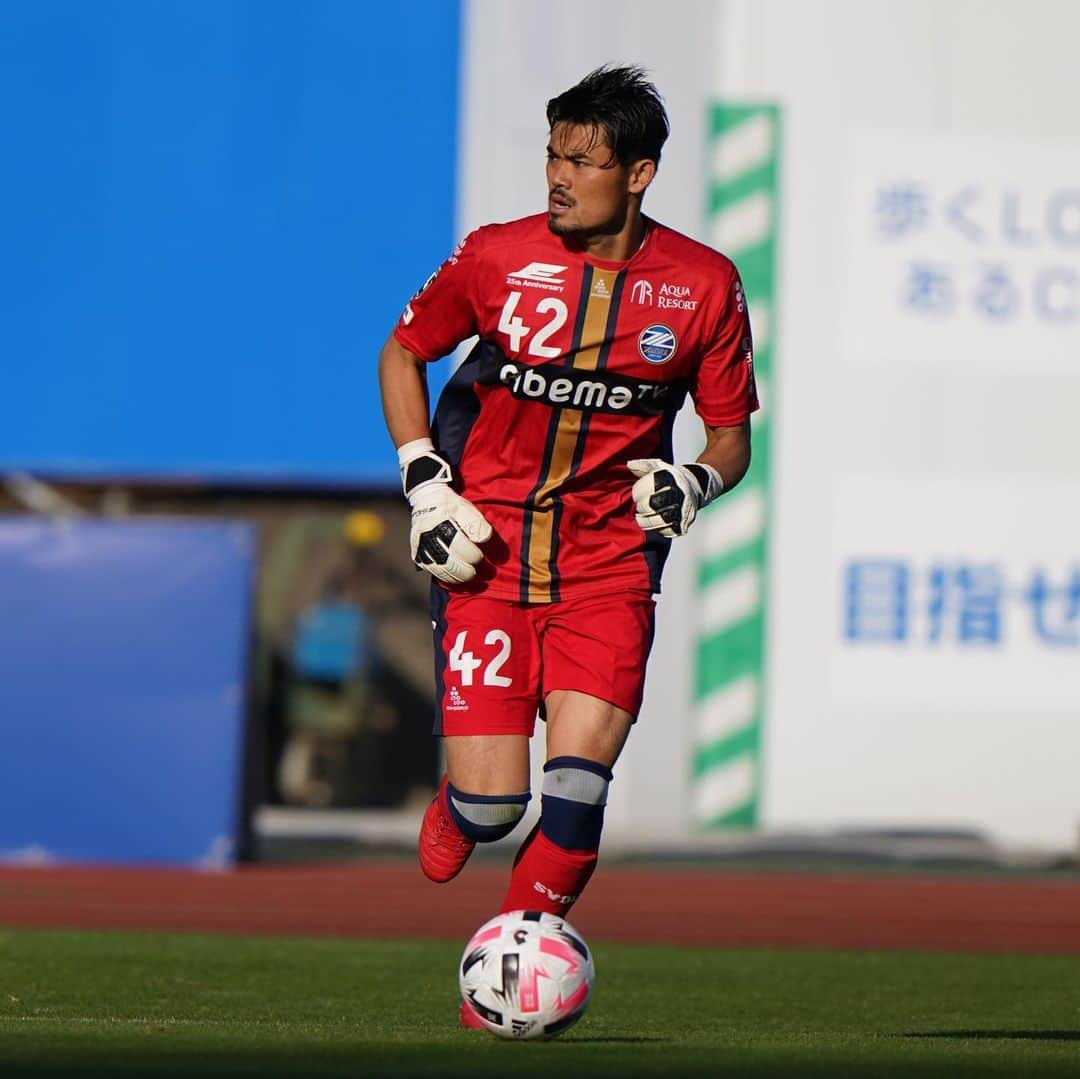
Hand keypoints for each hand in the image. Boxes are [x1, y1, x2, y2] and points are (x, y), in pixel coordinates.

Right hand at [400, 439, 491, 583]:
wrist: (426, 500)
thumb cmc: (452, 506)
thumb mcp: (468, 508)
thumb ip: (479, 527)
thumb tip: (491, 548)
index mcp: (444, 515)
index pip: (468, 537)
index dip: (483, 550)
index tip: (498, 558)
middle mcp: (429, 530)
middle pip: (454, 556)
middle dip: (474, 567)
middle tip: (488, 572)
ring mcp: (421, 543)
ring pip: (444, 567)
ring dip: (464, 576)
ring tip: (477, 578)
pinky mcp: (417, 554)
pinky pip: (435, 572)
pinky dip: (451, 578)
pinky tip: (462, 579)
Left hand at [627, 458, 722, 537]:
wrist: (695, 486)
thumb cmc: (671, 478)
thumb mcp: (659, 467)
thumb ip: (644, 465)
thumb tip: (629, 464)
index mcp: (672, 477)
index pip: (651, 485)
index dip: (639, 491)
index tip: (636, 494)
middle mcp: (680, 493)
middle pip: (654, 504)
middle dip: (641, 507)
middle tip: (638, 507)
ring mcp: (684, 509)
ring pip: (661, 520)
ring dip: (646, 521)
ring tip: (641, 518)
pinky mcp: (685, 523)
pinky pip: (668, 531)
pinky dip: (658, 530)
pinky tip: (653, 524)